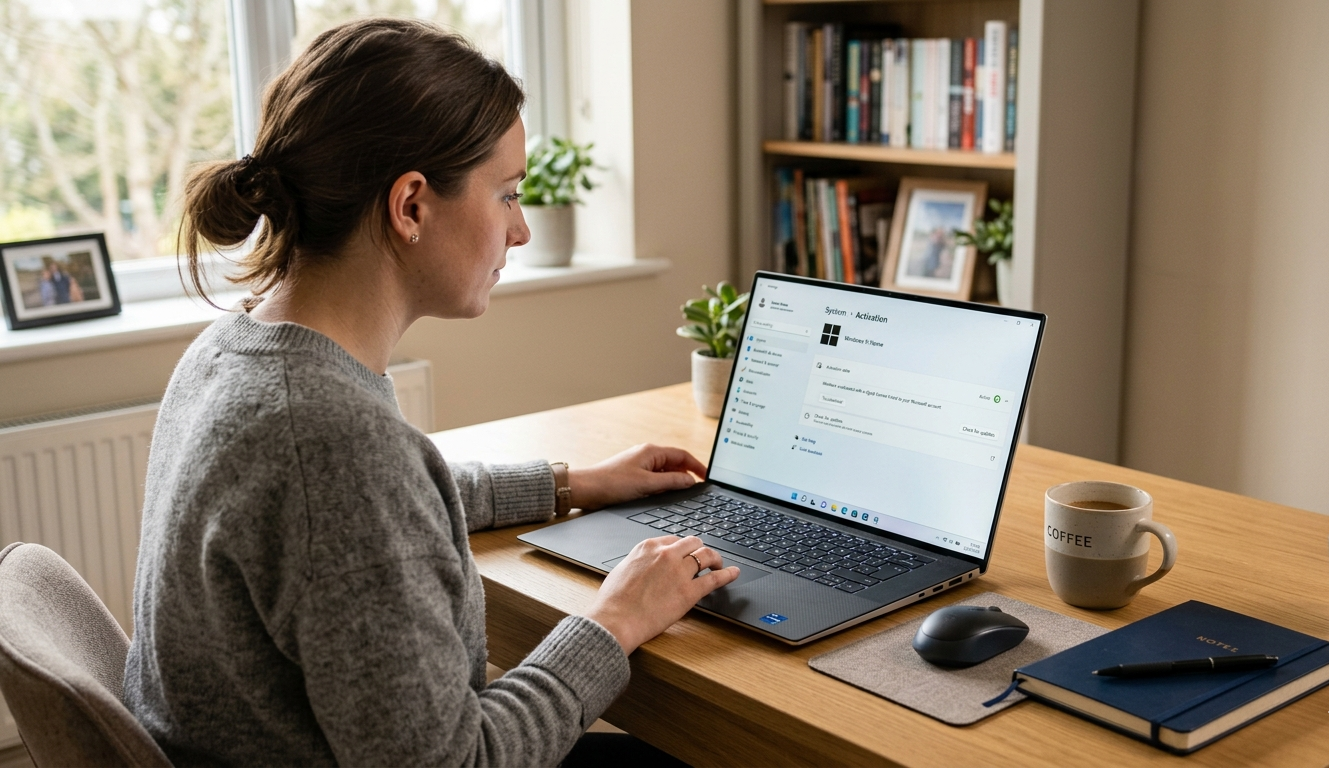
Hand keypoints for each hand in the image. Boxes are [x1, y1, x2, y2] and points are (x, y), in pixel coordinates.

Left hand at [566, 444, 706, 510]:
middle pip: (675, 464)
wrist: (586, 489)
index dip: (697, 466)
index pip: (682, 455)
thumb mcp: (647, 484)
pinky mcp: (633, 475)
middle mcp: (647, 455)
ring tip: (679, 496)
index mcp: (652, 451)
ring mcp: (640, 465)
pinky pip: (655, 479)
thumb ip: (671, 482)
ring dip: (673, 483)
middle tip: (695, 491)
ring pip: (665, 473)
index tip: (708, 477)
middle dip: (686, 476)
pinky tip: (662, 497)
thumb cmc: (612, 483)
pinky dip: (662, 487)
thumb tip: (690, 481)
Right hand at [584, 535, 739, 653]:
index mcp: (648, 547)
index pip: (673, 540)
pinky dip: (727, 574)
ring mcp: (679, 572)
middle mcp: (666, 555)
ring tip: (718, 564)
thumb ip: (638, 563)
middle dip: (699, 549)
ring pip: (706, 556)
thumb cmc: (613, 601)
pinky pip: (714, 579)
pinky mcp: (690, 592)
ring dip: (715, 558)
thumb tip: (644, 566)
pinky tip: (733, 573)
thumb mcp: (622, 570)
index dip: (682, 548)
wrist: (615, 620)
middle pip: (692, 543)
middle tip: (703, 557)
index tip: (685, 553)